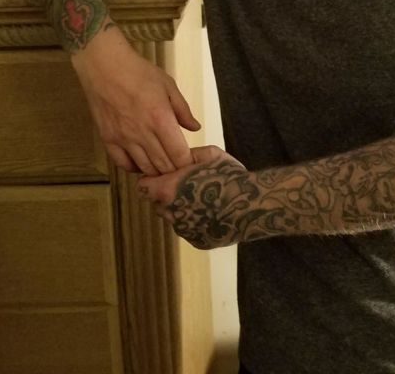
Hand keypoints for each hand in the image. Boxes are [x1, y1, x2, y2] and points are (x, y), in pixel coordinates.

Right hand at [72, 25, 199, 174]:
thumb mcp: (168, 85)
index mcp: (161, 119)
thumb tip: (195, 127)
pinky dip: (135, 168)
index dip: (187, 163)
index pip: (179, 155)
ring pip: (144, 168)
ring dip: (157, 171)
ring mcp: (123, 139)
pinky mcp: (108, 139)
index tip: (191, 161)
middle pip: (163, 166)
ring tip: (163, 165)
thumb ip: (183, 109)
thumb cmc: (138, 72)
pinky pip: (122, 164)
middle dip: (175, 170)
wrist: (104, 66)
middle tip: (180, 166)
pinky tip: (142, 162)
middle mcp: (142, 133)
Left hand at [137, 145, 253, 248]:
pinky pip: (189, 228)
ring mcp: (184, 230)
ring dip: (180, 207)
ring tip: (203, 196)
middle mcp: (171, 213)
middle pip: (156, 203)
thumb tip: (174, 156)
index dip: (152, 179)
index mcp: (168, 190)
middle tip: (186, 184)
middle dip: (165, 194)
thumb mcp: (209, 154)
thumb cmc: (231, 176)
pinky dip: (195, 219)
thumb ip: (186, 155)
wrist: (252, 205)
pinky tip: (212, 210)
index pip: (142, 187)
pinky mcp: (196, 241)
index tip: (165, 175)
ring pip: (173, 216)